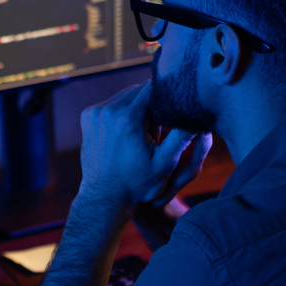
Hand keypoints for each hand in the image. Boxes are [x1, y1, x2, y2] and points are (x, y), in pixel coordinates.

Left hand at [78, 81, 207, 207]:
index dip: (166, 97)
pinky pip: (111, 104)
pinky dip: (121, 112)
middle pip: (138, 90)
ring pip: (125, 96)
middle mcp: (108, 110)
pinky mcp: (87, 117)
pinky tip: (126, 133)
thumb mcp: (166, 162)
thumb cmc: (138, 183)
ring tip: (142, 133)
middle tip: (158, 128)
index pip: (153, 88)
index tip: (173, 111)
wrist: (105, 197)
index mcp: (128, 118)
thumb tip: (198, 113)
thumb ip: (183, 134)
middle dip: (151, 104)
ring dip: (136, 107)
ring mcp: (94, 113)